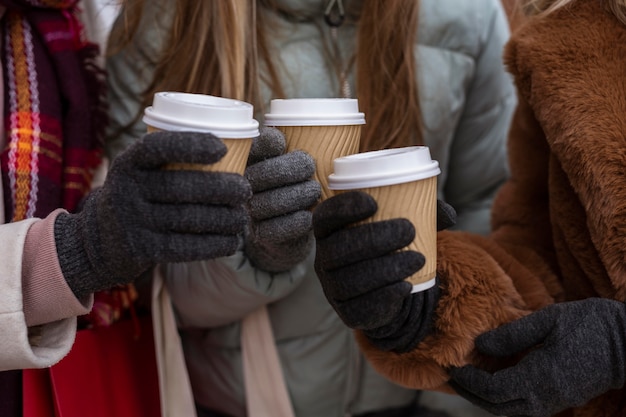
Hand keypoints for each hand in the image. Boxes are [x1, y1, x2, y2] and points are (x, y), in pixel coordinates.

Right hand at [54, 131, 251, 297]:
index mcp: (129, 163)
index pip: (158, 146)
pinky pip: (184, 247)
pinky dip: (214, 245)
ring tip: (242, 218)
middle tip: (245, 191)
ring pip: (188, 219)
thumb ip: (171, 162)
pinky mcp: (141, 250)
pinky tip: (232, 242)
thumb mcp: (141, 173)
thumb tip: (235, 147)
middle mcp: (127, 190)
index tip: (222, 148)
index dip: (191, 145)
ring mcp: (132, 221)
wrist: (97, 241)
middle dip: (221, 188)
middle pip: (182, 186)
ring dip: (224, 219)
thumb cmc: (138, 197)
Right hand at [243, 127, 320, 271]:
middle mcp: (243, 187)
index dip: (266, 144)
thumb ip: (292, 145)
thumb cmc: (295, 185)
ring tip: (314, 191)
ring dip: (298, 195)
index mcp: (250, 162)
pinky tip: (308, 215)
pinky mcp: (261, 235)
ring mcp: (250, 212)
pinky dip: (297, 221)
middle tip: (310, 168)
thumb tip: (281, 139)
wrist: (290, 228)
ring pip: (271, 202)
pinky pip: (278, 228)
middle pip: (261, 175)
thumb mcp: (294, 162)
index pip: (253, 148)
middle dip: (290, 169)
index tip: (283, 143)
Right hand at [312, 190, 455, 352]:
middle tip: (409, 230)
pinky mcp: (346, 312)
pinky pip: (360, 306)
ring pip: (350, 279)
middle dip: (374, 238)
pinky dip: (385, 296)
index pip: (326, 216)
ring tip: (418, 259)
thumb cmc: (391, 247)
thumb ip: (423, 213)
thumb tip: (448, 213)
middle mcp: (323, 259)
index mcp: (330, 231)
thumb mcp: (403, 224)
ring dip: (386, 268)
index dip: (344, 209)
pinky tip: (407, 286)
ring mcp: (332, 288)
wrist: (390, 290)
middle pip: (338, 248)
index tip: (373, 203)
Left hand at [449, 298, 625, 416]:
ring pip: (510, 410)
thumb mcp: (548, 320)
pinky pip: (523, 407)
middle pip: (497, 407)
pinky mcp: (560, 400)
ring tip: (469, 380)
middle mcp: (545, 397)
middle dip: (472, 394)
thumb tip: (480, 344)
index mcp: (540, 377)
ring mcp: (554, 402)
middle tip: (454, 377)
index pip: (493, 391)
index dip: (470, 382)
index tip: (454, 369)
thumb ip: (512, 334)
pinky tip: (495, 382)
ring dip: (486, 399)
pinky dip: (503, 399)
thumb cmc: (589, 325)